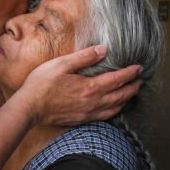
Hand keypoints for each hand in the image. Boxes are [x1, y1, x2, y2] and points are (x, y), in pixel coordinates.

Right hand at [17, 45, 141, 125]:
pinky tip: (114, 108)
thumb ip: (84, 57)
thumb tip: (103, 50)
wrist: (29, 108)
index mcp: (89, 87)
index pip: (117, 79)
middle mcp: (93, 102)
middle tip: (140, 80)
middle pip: (120, 95)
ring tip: (132, 93)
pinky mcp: (81, 120)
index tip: (139, 68)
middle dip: (133, 87)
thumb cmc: (41, 84)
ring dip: (126, 100)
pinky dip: (115, 111)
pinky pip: (105, 117)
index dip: (130, 73)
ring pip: (115, 108)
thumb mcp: (61, 64)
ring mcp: (88, 113)